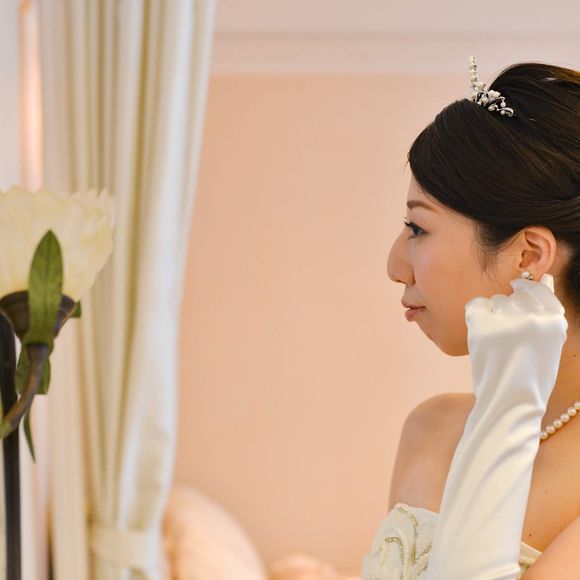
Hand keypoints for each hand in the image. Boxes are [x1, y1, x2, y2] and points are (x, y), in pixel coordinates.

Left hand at [465, 273, 567, 399]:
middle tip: (507, 335)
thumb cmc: (529, 374)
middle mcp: (533, 317)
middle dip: (510, 309)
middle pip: (516, 295)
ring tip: (497, 340)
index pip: (539, 288)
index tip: (520, 294)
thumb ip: (547, 312)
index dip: (528, 291)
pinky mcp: (482, 326)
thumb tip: (544, 278)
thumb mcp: (549, 342)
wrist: (509, 400)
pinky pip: (477, 304)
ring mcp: (506, 321)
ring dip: (494, 314)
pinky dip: (477, 316)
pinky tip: (482, 334)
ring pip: (496, 299)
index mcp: (553, 321)